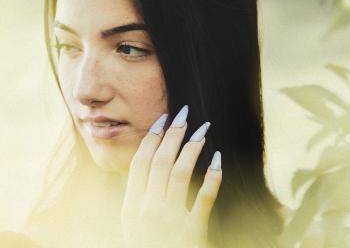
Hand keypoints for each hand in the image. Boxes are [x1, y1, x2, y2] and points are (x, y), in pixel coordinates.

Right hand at [121, 105, 221, 247]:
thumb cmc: (146, 245)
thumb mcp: (132, 223)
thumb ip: (138, 194)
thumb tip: (150, 160)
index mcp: (131, 206)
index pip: (141, 162)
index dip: (152, 138)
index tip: (163, 119)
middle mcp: (148, 209)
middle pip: (161, 162)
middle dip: (173, 134)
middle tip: (184, 115)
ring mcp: (170, 220)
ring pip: (181, 173)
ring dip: (192, 148)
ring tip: (202, 130)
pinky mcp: (192, 231)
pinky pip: (204, 198)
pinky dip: (212, 177)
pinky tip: (218, 160)